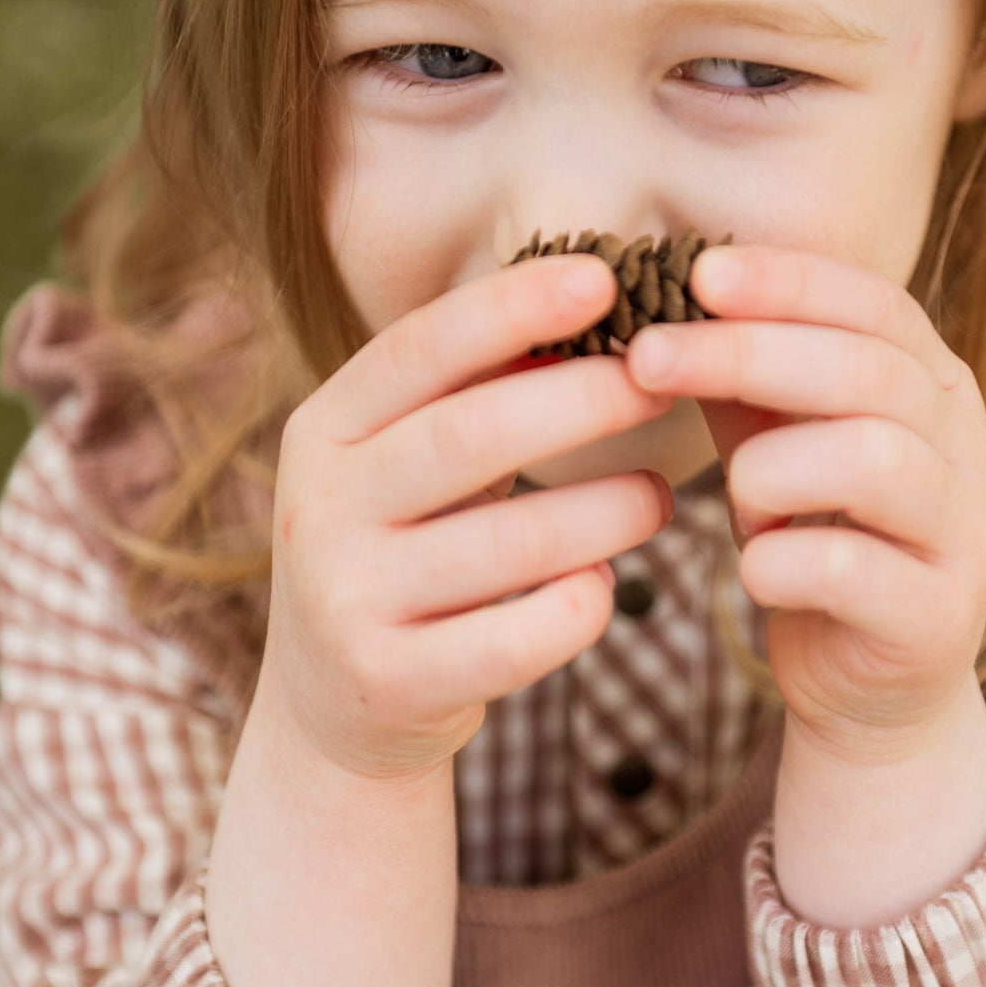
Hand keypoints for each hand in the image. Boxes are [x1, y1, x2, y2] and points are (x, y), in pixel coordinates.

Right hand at [257, 256, 674, 780]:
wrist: (332, 709)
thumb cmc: (402, 555)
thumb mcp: (401, 468)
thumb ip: (471, 397)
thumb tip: (588, 302)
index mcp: (322, 432)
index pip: (418, 348)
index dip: (512, 307)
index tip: (603, 277)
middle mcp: (319, 510)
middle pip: (472, 434)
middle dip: (586, 400)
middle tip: (666, 385)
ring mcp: (348, 601)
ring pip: (515, 543)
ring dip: (610, 511)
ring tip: (659, 499)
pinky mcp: (391, 682)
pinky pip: (517, 640)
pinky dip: (580, 607)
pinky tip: (600, 588)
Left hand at [626, 243, 985, 762]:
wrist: (867, 689)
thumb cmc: (815, 541)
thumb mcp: (778, 441)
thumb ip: (745, 374)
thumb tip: (659, 288)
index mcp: (933, 386)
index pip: (875, 304)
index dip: (789, 282)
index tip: (697, 271)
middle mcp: (964, 447)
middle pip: (868, 372)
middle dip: (748, 354)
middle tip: (647, 356)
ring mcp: (960, 534)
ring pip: (872, 458)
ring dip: (771, 470)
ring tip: (739, 504)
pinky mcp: (935, 617)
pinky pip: (851, 569)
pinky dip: (779, 561)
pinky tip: (755, 571)